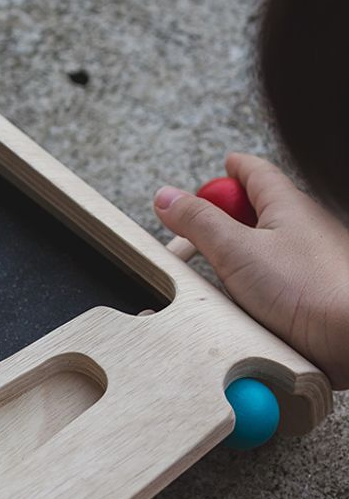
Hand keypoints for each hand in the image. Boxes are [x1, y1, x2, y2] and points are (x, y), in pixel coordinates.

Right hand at [155, 152, 348, 387]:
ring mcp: (304, 261)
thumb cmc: (307, 289)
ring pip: (263, 247)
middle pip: (257, 210)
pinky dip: (249, 282)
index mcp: (286, 206)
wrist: (346, 334)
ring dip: (236, 253)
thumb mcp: (236, 250)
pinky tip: (240, 298)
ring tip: (215, 269)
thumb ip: (199, 222)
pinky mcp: (305, 292)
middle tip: (197, 226)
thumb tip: (167, 198)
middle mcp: (300, 228)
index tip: (225, 164)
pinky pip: (270, 277)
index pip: (257, 174)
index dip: (237, 168)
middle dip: (226, 214)